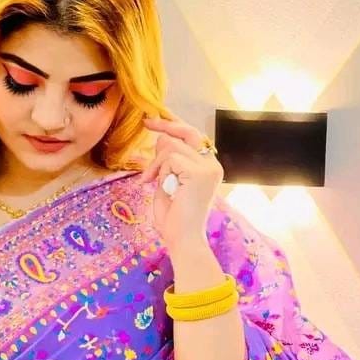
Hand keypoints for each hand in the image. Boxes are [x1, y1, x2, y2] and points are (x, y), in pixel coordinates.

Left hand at [140, 114, 223, 253]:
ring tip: (151, 181)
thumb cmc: (174, 219)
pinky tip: (158, 186)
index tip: (155, 120)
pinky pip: (170, 158)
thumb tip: (162, 138)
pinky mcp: (199, 173)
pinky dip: (158, 170)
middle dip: (165, 125)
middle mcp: (212, 165)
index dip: (174, 125)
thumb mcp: (168, 183)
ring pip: (172, 146)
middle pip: (188, 132)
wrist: (182, 239)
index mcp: (208, 168)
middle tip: (146, 122)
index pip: (193, 137)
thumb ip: (167, 161)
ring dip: (155, 163)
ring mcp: (208, 168)